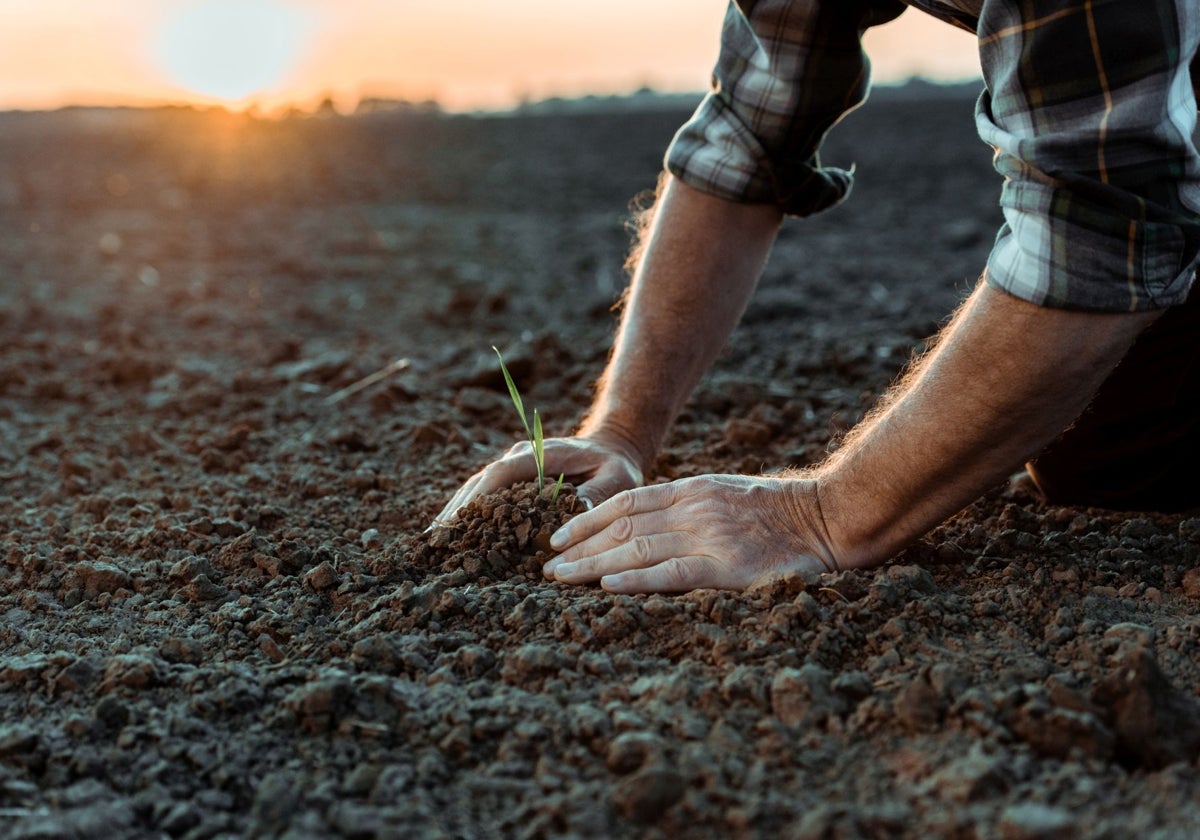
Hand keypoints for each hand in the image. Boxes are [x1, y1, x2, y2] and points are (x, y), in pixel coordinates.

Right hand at [430, 433, 643, 526]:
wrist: (613, 447)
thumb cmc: (616, 466)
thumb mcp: (617, 479)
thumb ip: (597, 495)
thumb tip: (573, 515)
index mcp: (542, 454)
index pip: (503, 473)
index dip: (479, 496)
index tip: (460, 518)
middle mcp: (521, 456)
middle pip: (481, 481)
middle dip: (458, 508)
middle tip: (435, 538)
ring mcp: (514, 465)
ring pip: (477, 486)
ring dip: (456, 510)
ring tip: (433, 539)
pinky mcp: (513, 478)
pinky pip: (484, 493)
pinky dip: (467, 511)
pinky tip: (451, 531)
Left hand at [543, 474, 840, 592]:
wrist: (830, 517)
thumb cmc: (781, 512)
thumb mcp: (728, 494)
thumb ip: (691, 505)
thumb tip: (649, 524)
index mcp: (693, 490)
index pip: (627, 503)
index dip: (588, 519)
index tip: (560, 537)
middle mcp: (694, 510)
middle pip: (623, 527)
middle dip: (581, 546)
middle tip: (548, 567)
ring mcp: (710, 537)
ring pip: (638, 549)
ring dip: (593, 564)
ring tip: (562, 579)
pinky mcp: (728, 568)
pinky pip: (673, 573)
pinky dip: (638, 580)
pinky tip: (608, 587)